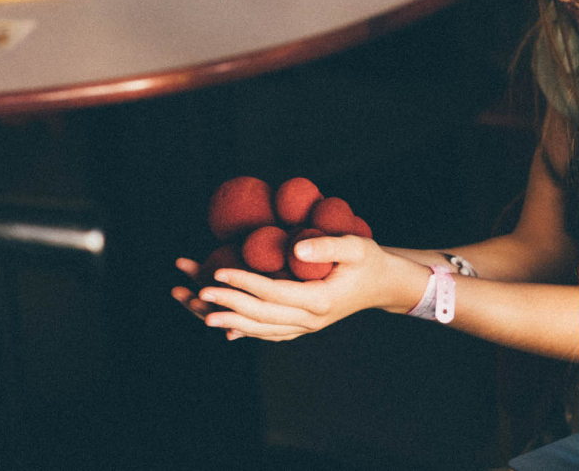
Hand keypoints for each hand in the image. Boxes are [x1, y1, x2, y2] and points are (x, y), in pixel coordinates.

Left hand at [172, 235, 427, 340]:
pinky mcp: (302, 326)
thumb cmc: (369, 260)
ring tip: (196, 308)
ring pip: (259, 328)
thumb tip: (295, 248)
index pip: (274, 294)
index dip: (244, 283)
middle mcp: (311, 320)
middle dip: (226, 303)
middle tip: (195, 292)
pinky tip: (223, 327)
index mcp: (321, 300)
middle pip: (260, 315)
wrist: (383, 284)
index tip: (218, 273)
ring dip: (226, 319)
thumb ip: (327, 246)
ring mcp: (306, 327)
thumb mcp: (355, 245)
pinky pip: (268, 332)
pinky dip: (244, 330)